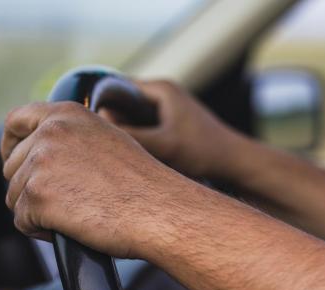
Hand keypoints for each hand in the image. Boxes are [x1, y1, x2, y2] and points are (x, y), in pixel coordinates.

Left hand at [0, 101, 196, 258]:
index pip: (16, 121)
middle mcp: (50, 132)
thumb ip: (70, 139)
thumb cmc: (142, 185)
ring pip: (16, 197)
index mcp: (67, 114)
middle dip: (31, 189)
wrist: (159, 210)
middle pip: (12, 167)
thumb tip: (42, 154)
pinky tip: (72, 227)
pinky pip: (22, 221)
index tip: (16, 162)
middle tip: (68, 202)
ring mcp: (40, 162)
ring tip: (77, 214)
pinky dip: (41, 231)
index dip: (11, 145)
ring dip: (38, 212)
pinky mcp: (36, 194)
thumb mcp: (106, 141)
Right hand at [100, 80, 237, 178]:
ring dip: (122, 136)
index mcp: (160, 89)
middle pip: (120, 105)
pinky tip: (129, 163)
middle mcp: (163, 95)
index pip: (114, 89)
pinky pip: (142, 131)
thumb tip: (96, 130)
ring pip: (131, 120)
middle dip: (108, 124)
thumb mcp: (163, 146)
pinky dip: (134, 143)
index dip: (98, 108)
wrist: (236, 165)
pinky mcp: (170, 127)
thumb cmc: (205, 153)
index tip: (87, 130)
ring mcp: (167, 111)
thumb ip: (131, 137)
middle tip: (95, 145)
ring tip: (111, 156)